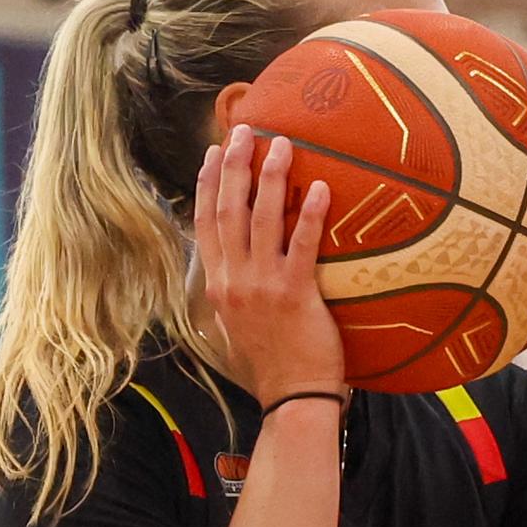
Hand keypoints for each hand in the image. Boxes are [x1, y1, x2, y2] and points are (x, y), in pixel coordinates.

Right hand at [195, 127, 345, 405]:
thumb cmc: (271, 361)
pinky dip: (309, 214)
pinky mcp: (295, 294)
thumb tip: (233, 260)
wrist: (291, 397)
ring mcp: (262, 286)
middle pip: (228, 210)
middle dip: (234, 165)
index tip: (212, 152)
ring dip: (270, 177)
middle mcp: (234, 280)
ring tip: (283, 144)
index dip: (207, 184)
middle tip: (245, 129)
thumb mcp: (236, 323)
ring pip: (261, 219)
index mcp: (218, 284)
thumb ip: (233, 288)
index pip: (206, 223)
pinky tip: (320, 188)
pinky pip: (301, 245)